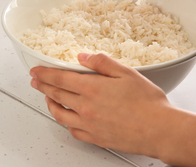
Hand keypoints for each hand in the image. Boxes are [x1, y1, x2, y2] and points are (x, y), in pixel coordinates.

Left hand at [30, 53, 174, 157]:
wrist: (160, 130)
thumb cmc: (148, 103)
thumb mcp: (126, 72)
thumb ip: (101, 62)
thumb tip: (83, 56)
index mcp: (91, 89)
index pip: (59, 78)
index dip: (44, 73)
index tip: (35, 71)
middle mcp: (86, 108)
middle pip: (56, 94)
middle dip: (42, 86)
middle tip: (35, 82)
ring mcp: (89, 125)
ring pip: (60, 114)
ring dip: (50, 104)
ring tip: (48, 98)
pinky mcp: (96, 138)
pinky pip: (73, 131)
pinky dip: (65, 123)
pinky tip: (67, 119)